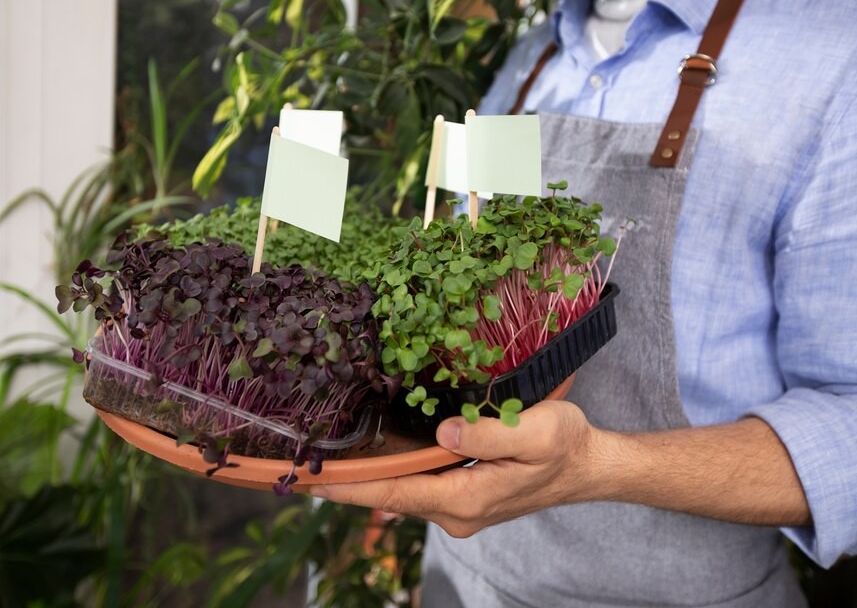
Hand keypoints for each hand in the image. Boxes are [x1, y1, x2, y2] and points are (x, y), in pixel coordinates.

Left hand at [310, 400, 598, 537]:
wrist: (588, 467)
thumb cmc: (566, 446)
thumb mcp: (536, 430)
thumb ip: (488, 432)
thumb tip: (443, 431)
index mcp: (466, 498)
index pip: (394, 492)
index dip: (350, 486)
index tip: (310, 481)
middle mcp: (456, 512)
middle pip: (389, 496)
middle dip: (348, 483)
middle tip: (303, 465)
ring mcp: (459, 508)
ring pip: (402, 492)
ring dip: (367, 478)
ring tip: (328, 458)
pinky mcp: (464, 497)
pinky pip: (417, 487)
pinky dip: (392, 474)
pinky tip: (373, 458)